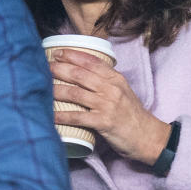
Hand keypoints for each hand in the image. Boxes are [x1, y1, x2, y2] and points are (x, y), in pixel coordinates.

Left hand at [49, 48, 170, 164]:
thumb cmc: (131, 115)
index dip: (73, 55)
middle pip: (80, 74)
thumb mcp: (122, 91)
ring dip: (56, 90)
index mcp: (115, 78)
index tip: (58, 52)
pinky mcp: (104, 122)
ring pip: (76, 93)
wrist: (148, 136)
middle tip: (45, 67)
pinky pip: (78, 117)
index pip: (92, 61)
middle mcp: (111, 88)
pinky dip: (63, 116)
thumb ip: (105, 81)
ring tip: (42, 88)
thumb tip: (82, 73)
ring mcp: (107, 104)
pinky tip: (51, 116)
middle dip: (60, 69)